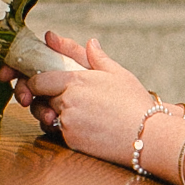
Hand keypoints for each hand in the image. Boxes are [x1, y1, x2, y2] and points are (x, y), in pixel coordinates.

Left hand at [2, 32, 147, 152]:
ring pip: (47, 118)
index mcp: (75, 80)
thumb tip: (90, 43)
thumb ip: (98, 58)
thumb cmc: (136, 103)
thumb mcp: (119, 74)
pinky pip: (59, 134)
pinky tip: (86, 129)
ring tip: (77, 116)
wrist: (148, 135)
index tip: (43, 85)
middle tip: (64, 102)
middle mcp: (67, 100)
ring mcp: (67, 122)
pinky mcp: (71, 141)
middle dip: (47, 100)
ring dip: (54, 116)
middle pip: (41, 100)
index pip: (38, 81)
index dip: (36, 83)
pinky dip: (66, 131)